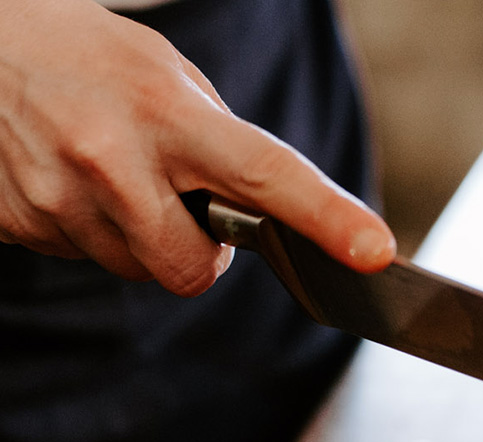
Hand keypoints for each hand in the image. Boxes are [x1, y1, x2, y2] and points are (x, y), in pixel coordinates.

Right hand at [0, 0, 394, 295]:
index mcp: (165, 110)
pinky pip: (85, 258)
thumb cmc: (81, 55)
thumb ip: (219, 139)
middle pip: (192, 271)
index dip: (326, 217)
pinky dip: (92, 232)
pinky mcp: (21, 221)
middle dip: (197, 254)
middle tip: (178, 205)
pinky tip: (71, 181)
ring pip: (139, 271)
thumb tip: (267, 203)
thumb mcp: (161, 71)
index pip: (265, 173)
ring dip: (141, 241)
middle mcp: (110, 157)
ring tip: (110, 176)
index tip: (375, 251)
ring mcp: (59, 195)